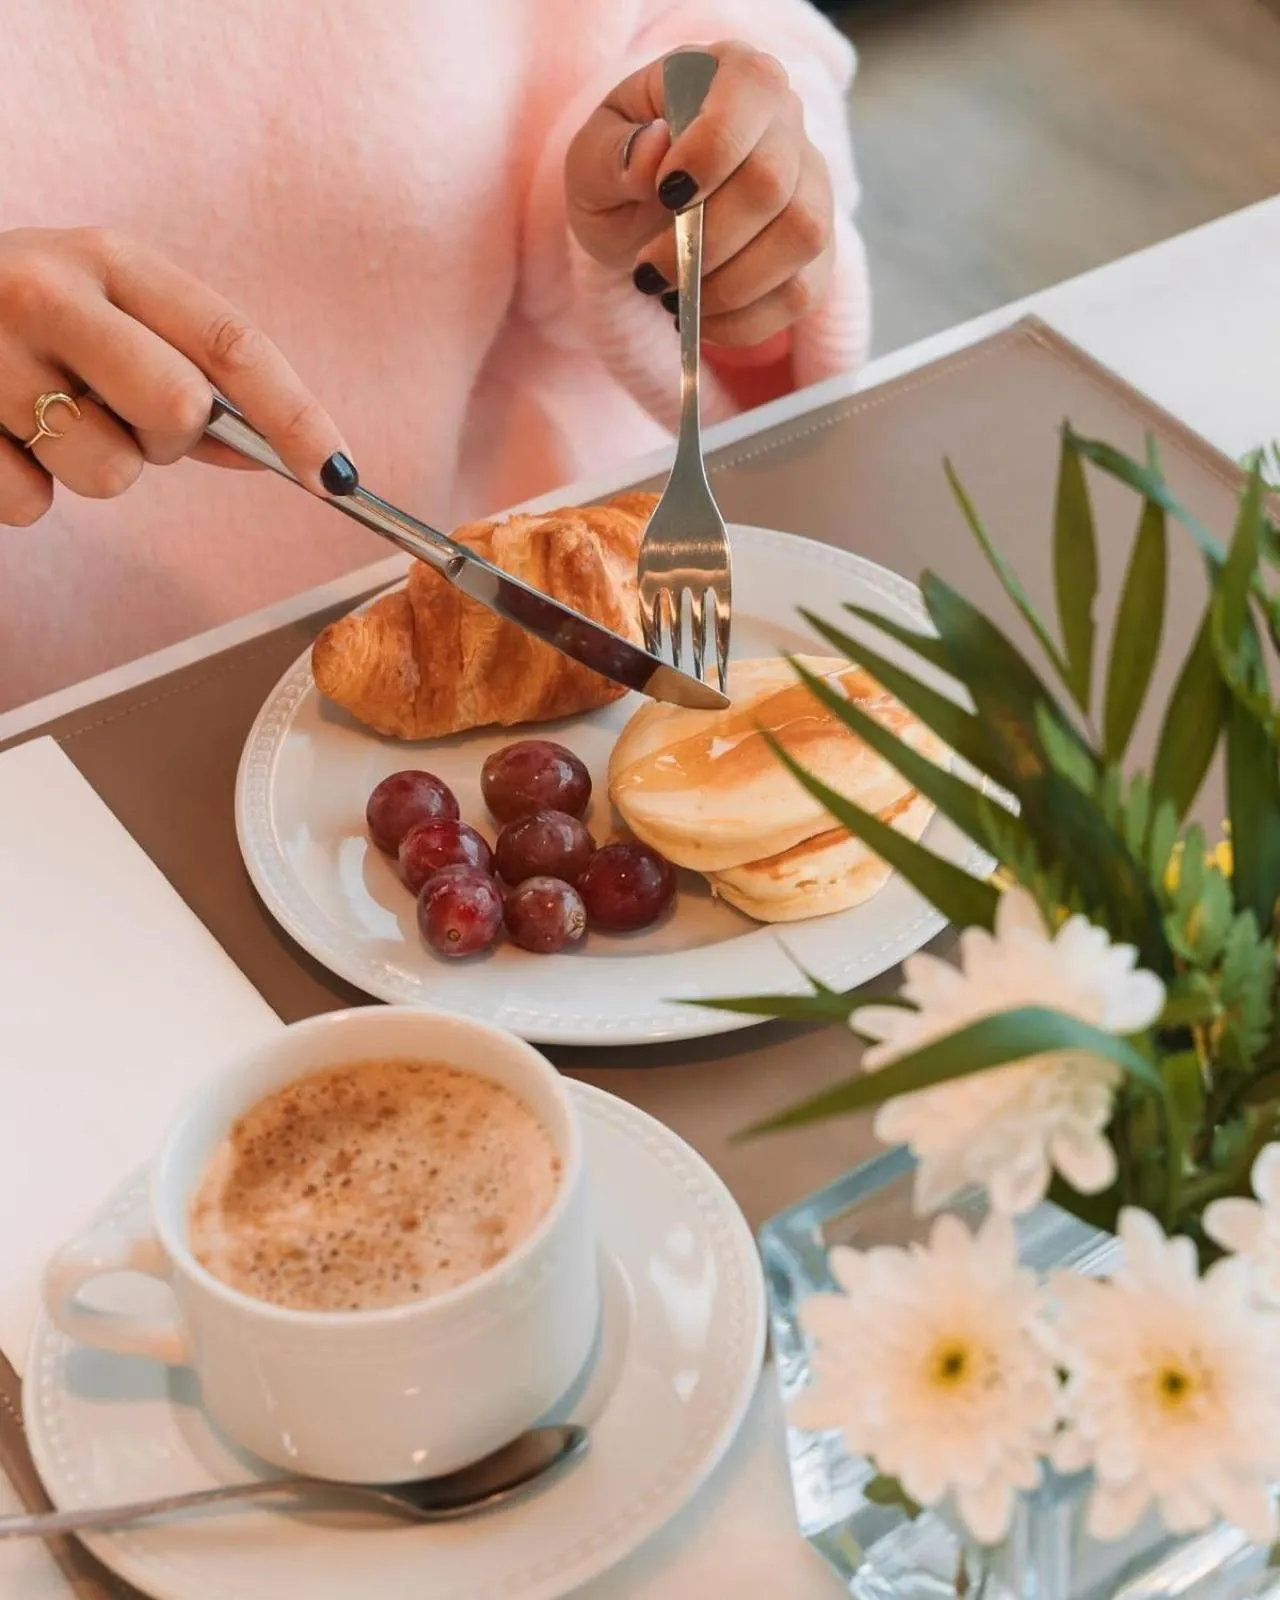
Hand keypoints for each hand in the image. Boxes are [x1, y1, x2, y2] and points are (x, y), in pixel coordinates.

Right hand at [0, 227, 351, 528]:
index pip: (231, 343)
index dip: (297, 416)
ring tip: (42, 419)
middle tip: (121, 418)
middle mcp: (47, 291)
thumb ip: (189, 375)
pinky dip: (25, 490)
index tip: (340, 477)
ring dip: (91, 468)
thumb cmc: (16, 320)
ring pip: (108, 474)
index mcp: (108, 260)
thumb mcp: (104, 314)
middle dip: (168, 442)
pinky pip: (31, 505)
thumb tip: (281, 451)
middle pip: (177, 411)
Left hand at [565, 40, 834, 348]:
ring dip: (729, 286)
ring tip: (677, 298)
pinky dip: (746, 321)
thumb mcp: (591, 158)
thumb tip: (653, 150)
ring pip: (801, 237)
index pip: (752, 91)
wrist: (640, 219)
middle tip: (651, 271)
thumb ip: (611, 152)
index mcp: (730, 73)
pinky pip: (802, 291)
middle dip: (705, 241)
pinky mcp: (816, 250)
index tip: (665, 194)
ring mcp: (811, 185)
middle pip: (772, 180)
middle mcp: (785, 121)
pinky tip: (702, 320)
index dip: (711, 149)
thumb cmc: (620, 173)